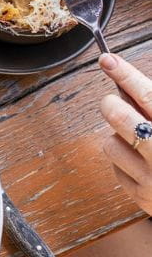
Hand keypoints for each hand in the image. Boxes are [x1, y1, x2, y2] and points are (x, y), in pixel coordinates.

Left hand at [99, 53, 151, 214]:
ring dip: (120, 135)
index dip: (125, 75)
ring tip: (140, 137)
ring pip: (111, 143)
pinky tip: (143, 160)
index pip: (148, 96)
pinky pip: (116, 168)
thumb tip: (140, 77)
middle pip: (120, 118)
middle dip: (111, 104)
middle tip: (113, 101)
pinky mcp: (141, 197)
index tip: (107, 59)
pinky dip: (125, 160)